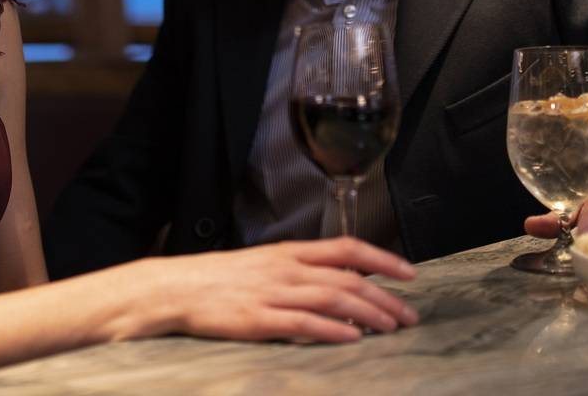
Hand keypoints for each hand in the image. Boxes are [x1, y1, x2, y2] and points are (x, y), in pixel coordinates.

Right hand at [129, 236, 418, 343]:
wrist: (177, 287)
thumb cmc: (222, 278)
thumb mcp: (265, 262)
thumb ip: (301, 270)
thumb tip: (341, 281)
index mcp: (291, 251)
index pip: (347, 248)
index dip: (382, 259)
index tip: (410, 273)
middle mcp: (287, 268)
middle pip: (348, 278)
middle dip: (385, 297)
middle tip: (409, 316)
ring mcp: (273, 293)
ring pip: (333, 299)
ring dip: (368, 314)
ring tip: (391, 328)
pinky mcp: (258, 319)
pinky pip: (302, 324)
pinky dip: (331, 330)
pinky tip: (352, 338)